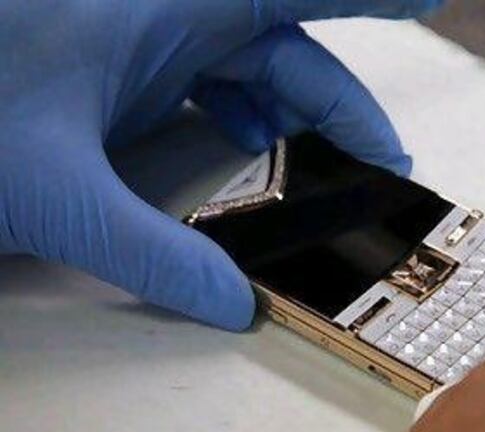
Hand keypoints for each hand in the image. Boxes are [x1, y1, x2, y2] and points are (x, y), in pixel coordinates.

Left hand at [0, 1, 440, 329]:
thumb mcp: (56, 192)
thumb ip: (151, 255)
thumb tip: (228, 305)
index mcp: (166, 8)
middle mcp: (168, 10)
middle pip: (286, 50)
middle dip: (342, 108)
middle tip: (384, 165)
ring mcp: (149, 30)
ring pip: (254, 63)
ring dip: (294, 115)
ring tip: (327, 172)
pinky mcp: (130, 53)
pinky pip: (214, 73)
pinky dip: (242, 111)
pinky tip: (246, 144)